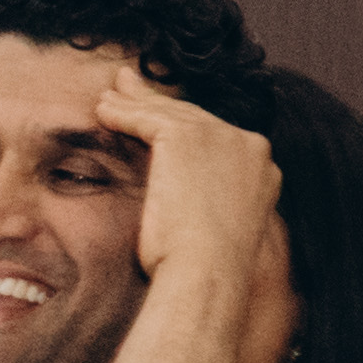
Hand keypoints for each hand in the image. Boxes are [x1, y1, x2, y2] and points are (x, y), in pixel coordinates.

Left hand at [88, 66, 280, 362]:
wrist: (205, 273)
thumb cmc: (204, 273)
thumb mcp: (213, 235)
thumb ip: (207, 210)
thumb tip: (183, 220)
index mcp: (260, 171)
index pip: (216, 140)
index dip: (186, 128)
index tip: (163, 122)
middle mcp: (250, 147)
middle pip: (195, 118)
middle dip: (161, 103)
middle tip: (132, 89)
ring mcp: (222, 137)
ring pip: (171, 113)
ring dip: (136, 103)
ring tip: (110, 95)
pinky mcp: (188, 138)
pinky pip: (147, 118)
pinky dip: (124, 113)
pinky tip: (102, 110)